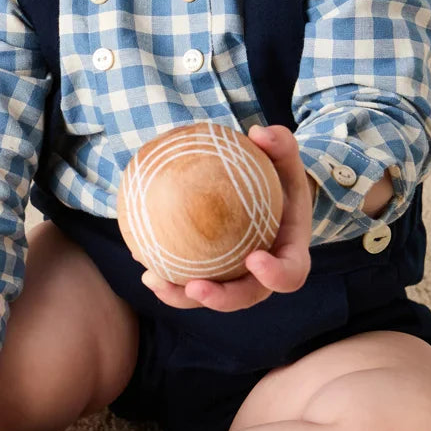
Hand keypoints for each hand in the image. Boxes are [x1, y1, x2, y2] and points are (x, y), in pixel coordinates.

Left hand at [140, 124, 312, 311]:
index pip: (290, 273)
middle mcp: (264, 275)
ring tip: (152, 279)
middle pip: (246, 296)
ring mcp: (237, 278)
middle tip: (195, 286)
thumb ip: (280, 143)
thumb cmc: (278, 175)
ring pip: (211, 296)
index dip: (275, 275)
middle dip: (220, 298)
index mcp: (289, 253)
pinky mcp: (214, 274)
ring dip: (181, 295)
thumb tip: (260, 132)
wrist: (269, 195)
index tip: (254, 259)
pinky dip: (166, 274)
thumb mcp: (284, 157)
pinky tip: (139, 258)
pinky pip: (189, 279)